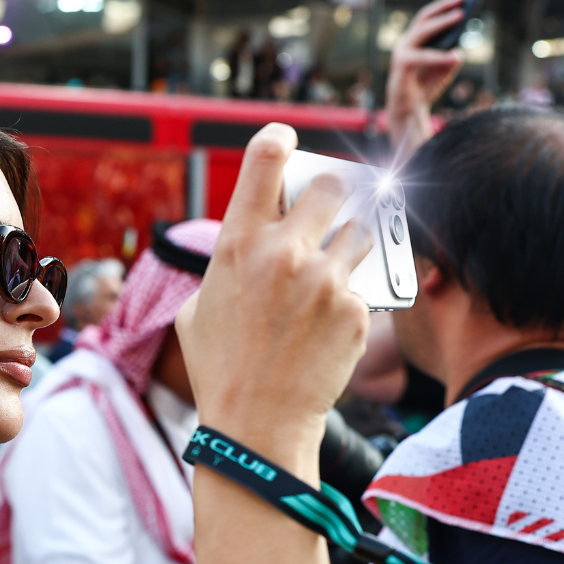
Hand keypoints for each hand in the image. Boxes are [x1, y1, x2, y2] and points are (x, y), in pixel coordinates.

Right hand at [175, 124, 372, 474]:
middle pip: (331, 186)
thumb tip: (252, 244)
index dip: (280, 140)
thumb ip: (228, 264)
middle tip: (326, 212)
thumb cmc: (220, 367)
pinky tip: (328, 328)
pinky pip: (364, 286)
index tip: (287, 142)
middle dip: (331, 195)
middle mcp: (284, 252)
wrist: (257, 423)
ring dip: (350, 244)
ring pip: (361, 231)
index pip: (266, 157)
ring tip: (331, 274)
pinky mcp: (356, 310)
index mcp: (238, 244)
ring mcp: (326, 280)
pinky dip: (352, 299)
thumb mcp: (199, 307)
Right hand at [386, 0, 464, 157]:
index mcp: (414, 41)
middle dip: (443, 8)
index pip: (428, 18)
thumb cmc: (425, 87)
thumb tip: (459, 47)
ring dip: (441, 22)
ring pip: (422, 31)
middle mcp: (405, 43)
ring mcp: (401, 53)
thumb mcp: (444, 68)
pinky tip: (455, 55)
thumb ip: (451, 56)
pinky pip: (424, 56)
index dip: (443, 6)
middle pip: (423, 18)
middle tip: (461, 1)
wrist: (409, 111)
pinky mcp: (401, 65)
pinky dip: (440, 56)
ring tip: (459, 16)